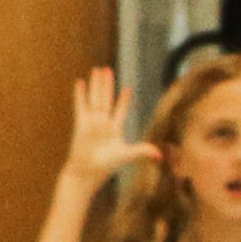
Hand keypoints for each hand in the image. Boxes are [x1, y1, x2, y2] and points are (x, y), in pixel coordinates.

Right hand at [61, 69, 148, 193]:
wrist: (88, 172)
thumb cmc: (106, 166)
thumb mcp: (127, 155)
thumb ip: (142, 151)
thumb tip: (160, 155)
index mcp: (115, 129)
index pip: (121, 110)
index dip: (124, 100)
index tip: (128, 88)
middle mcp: (103, 123)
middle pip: (106, 99)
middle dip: (107, 84)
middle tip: (107, 69)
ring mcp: (92, 122)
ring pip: (96, 98)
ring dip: (97, 84)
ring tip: (97, 70)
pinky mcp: (81, 123)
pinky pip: (81, 105)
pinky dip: (81, 94)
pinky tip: (80, 82)